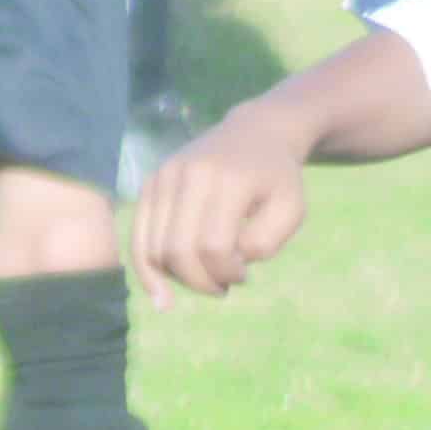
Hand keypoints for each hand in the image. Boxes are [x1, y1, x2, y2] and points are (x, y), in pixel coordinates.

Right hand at [136, 104, 311, 302]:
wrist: (254, 134)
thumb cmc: (277, 178)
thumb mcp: (292, 210)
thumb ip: (265, 242)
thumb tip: (224, 262)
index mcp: (227, 180)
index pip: (214, 246)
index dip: (227, 272)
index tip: (244, 274)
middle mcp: (188, 175)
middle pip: (179, 251)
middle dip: (201, 281)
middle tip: (225, 286)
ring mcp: (163, 177)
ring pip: (155, 248)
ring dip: (179, 278)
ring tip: (205, 279)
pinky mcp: (150, 184)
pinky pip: (139, 236)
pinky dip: (147, 269)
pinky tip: (160, 295)